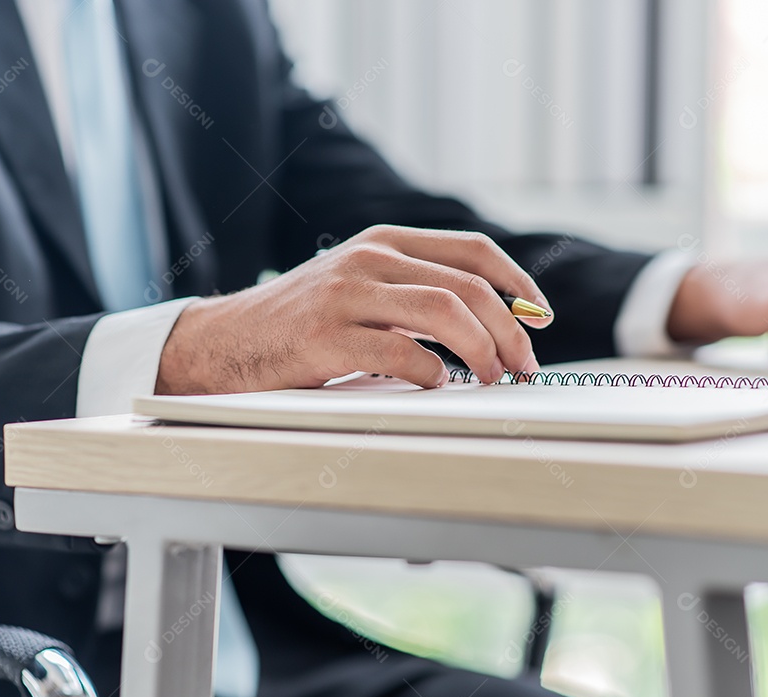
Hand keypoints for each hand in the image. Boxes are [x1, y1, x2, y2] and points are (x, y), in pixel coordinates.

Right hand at [156, 225, 549, 393]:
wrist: (226, 341)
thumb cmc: (303, 321)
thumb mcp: (362, 286)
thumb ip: (415, 292)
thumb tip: (494, 324)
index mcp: (385, 241)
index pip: (473, 251)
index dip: (518, 284)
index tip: (540, 317)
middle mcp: (369, 258)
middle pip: (468, 285)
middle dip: (510, 329)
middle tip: (524, 364)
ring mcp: (345, 293)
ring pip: (443, 312)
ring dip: (481, 350)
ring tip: (490, 377)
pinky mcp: (325, 336)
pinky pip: (400, 353)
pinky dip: (430, 373)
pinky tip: (433, 385)